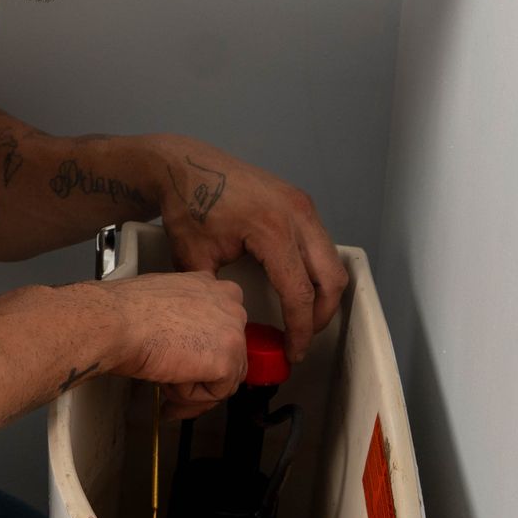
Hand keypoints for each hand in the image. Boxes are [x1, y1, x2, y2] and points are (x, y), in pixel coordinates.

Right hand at [99, 270, 247, 421]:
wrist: (117, 322)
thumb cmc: (127, 311)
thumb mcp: (165, 300)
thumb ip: (186, 316)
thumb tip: (187, 340)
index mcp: (213, 287)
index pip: (224, 329)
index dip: (204, 352)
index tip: (189, 364)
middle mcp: (230, 305)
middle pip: (230, 356)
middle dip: (203, 376)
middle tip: (173, 384)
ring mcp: (232, 332)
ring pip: (224, 378)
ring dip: (194, 389)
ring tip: (166, 384)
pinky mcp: (226, 361)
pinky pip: (215, 394)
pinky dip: (189, 397)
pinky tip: (168, 382)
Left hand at [149, 135, 348, 361]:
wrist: (185, 164)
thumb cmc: (188, 207)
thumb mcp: (195, 258)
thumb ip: (219, 296)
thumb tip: (233, 329)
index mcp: (272, 231)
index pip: (300, 292)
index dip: (301, 330)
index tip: (293, 352)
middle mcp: (297, 215)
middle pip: (331, 279)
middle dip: (321, 315)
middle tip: (302, 338)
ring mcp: (302, 204)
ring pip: (332, 260)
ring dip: (323, 292)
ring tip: (302, 317)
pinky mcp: (300, 200)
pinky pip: (322, 242)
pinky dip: (318, 269)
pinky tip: (298, 285)